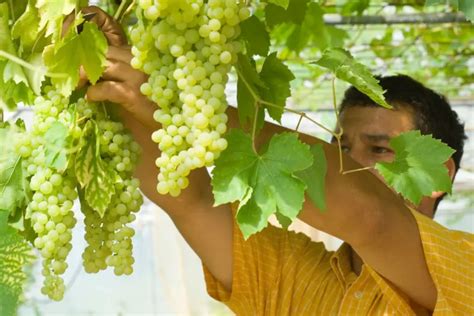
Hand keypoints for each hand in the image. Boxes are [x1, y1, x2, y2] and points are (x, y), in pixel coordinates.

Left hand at [63, 6, 158, 131]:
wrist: (168, 129)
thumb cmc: (153, 109)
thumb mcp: (138, 87)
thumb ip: (120, 76)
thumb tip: (92, 73)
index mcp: (143, 58)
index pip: (112, 47)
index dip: (92, 51)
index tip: (78, 60)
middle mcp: (142, 63)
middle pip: (106, 53)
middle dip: (85, 61)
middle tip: (73, 74)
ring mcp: (139, 78)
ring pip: (105, 66)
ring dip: (86, 74)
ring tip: (77, 84)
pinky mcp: (134, 95)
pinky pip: (108, 88)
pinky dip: (95, 92)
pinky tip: (90, 98)